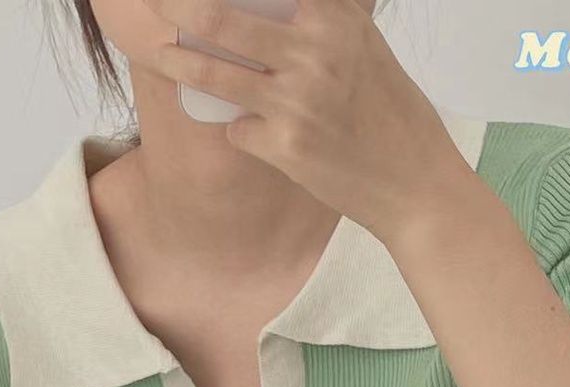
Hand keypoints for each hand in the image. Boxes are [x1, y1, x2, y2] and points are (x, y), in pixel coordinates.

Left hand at [137, 0, 474, 241]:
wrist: (415, 185)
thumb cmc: (393, 116)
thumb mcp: (365, 48)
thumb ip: (324, 20)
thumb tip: (271, 8)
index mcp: (335, 19)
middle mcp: (313, 53)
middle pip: (219, 17)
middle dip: (176, 6)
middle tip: (154, 1)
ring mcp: (296, 102)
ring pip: (212, 74)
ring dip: (177, 63)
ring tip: (159, 52)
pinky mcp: (285, 148)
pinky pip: (237, 130)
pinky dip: (241, 130)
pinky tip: (264, 137)